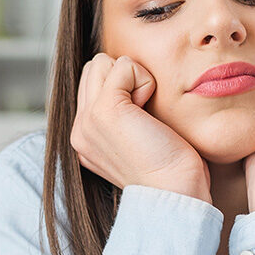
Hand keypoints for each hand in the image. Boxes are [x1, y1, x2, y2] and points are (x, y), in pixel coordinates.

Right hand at [70, 53, 211, 201]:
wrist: (175, 193)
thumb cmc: (171, 169)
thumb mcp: (137, 138)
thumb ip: (125, 113)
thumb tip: (129, 79)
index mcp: (84, 138)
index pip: (92, 82)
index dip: (124, 89)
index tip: (142, 125)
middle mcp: (79, 130)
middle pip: (94, 68)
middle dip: (124, 80)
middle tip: (145, 118)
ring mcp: (87, 120)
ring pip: (104, 62)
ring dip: (134, 79)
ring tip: (146, 116)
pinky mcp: (104, 110)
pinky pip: (124, 66)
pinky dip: (145, 81)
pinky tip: (150, 113)